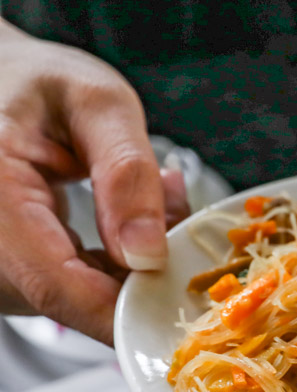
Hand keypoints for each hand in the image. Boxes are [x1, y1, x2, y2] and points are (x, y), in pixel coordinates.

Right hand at [0, 20, 187, 343]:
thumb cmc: (34, 83)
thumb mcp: (95, 102)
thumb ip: (126, 172)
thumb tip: (147, 254)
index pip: (57, 286)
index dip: (125, 308)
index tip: (183, 299)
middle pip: (70, 299)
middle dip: (138, 275)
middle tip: (171, 215)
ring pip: (71, 300)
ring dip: (123, 270)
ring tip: (139, 206)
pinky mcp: (5, 273)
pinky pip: (65, 291)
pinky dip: (105, 268)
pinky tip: (118, 226)